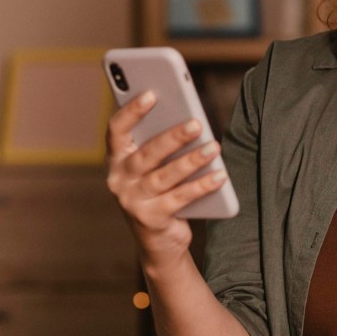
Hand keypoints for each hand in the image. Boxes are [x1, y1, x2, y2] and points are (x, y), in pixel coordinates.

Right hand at [104, 91, 227, 264]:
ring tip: (213, 147)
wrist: (158, 241)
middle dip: (173, 137)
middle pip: (146, 154)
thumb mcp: (155, 167)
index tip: (152, 93)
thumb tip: (189, 120)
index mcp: (117, 159)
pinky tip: (220, 175)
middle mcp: (119, 180)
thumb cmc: (160, 192)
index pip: (116, 130)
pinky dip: (201, 185)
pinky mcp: (150, 220)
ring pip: (164, 176)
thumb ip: (161, 144)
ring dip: (191, 161)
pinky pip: (180, 198)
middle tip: (197, 123)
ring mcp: (132, 201)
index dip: (132, 111)